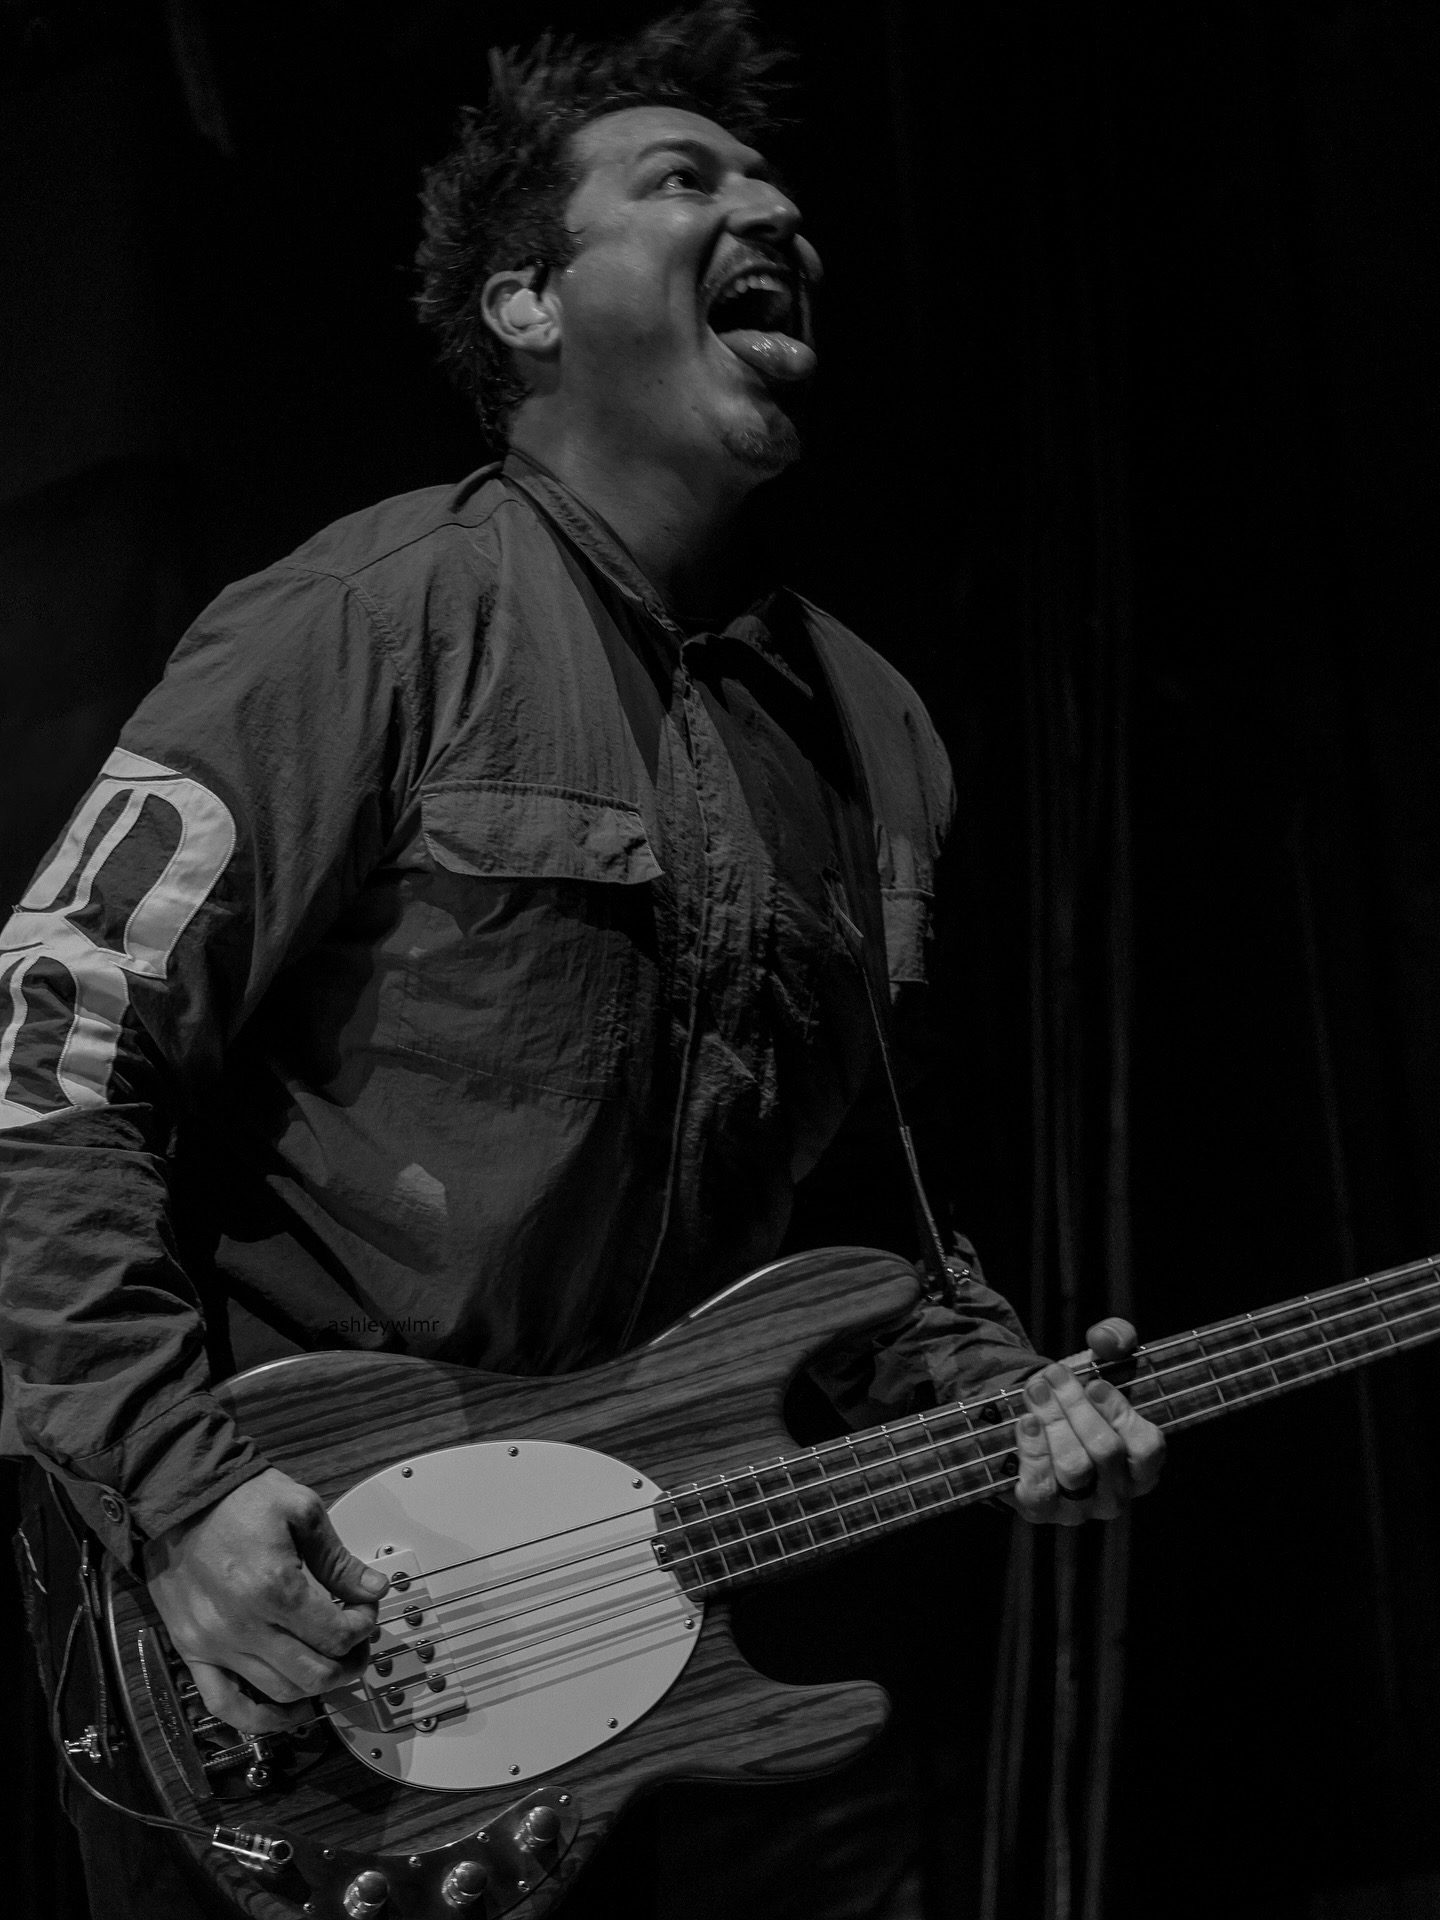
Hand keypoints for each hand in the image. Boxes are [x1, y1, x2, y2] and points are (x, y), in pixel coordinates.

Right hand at [143, 1466, 387, 1734]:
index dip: (363, 1626)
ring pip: (280, 1693)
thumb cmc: (236, 1500)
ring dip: (316, 1688)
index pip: (337, 1634)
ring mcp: (215, 1645)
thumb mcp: (301, 1510)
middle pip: (315, 1674)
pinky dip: (261, 1719)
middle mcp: (243, 1625)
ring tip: (331, 1664)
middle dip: (350, 1663)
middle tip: (359, 1643)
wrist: (177, 1499)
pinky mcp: (193, 1652)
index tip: (366, 1610)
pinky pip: (226, 1705)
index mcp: (274, 1588)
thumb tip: (373, 1588)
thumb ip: (338, 1559)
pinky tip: (289, 1711)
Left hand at [1004, 1318, 1164, 1526]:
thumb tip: (1108, 1339)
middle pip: (1105, 1451)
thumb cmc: (1076, 1396)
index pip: (1147, 1448)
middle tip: (1054, 1375)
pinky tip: (1026, 1422)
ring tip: (1037, 1390)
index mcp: (1141, 1466)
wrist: (1030, 1421)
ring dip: (1053, 1421)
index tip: (1094, 1382)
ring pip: (1074, 1468)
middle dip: (1076, 1407)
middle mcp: (1116, 1493)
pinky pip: (1040, 1489)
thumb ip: (1116, 1338)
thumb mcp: (1100, 1362)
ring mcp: (1079, 1508)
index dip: (1121, 1413)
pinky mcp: (1042, 1511)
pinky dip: (1032, 1451)